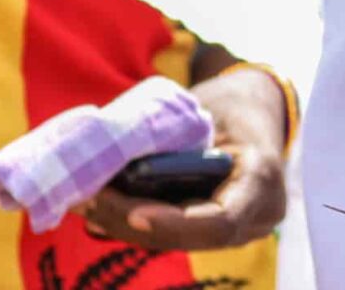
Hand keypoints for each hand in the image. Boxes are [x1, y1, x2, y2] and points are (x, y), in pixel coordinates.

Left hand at [81, 67, 287, 251]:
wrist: (255, 113)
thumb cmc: (231, 105)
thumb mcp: (209, 111)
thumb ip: (174, 139)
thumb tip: (113, 161)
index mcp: (262, 182)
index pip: (219, 222)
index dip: (173, 224)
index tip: (133, 213)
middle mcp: (254, 218)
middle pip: (186, 237)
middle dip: (130, 222)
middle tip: (86, 200)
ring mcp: (236, 231)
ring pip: (173, 240)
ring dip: (123, 224)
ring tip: (82, 202)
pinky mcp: (211, 230)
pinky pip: (171, 232)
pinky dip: (134, 221)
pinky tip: (97, 208)